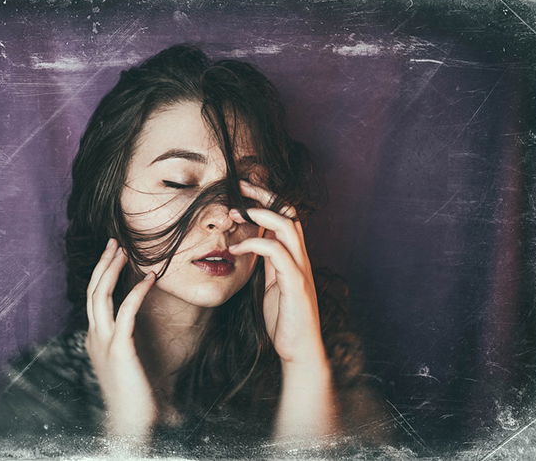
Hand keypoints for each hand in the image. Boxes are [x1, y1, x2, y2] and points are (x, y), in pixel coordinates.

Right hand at [84, 238, 156, 442]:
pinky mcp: (119, 349)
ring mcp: (104, 342)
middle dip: (103, 263)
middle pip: (93, 290)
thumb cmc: (133, 393)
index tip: (114, 254)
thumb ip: (124, 340)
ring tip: (124, 250)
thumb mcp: (124, 360)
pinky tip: (149, 279)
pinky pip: (125, 312)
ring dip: (112, 269)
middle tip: (115, 242)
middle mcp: (94, 336)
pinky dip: (136, 292)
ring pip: (101, 296)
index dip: (102, 273)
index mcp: (95, 337)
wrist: (129, 422)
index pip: (94, 297)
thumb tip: (133, 325)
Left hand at [229, 180, 327, 371]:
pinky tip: (237, 246)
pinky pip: (277, 253)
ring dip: (260, 213)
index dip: (266, 198)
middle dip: (264, 195)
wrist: (299, 350)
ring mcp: (300, 269)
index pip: (285, 215)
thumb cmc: (284, 318)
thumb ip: (267, 262)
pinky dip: (256, 243)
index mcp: (294, 256)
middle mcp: (301, 257)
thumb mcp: (271, 283)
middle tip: (238, 186)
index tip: (243, 188)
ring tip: (234, 212)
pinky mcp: (296, 284)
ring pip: (288, 226)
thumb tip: (252, 242)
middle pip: (289, 212)